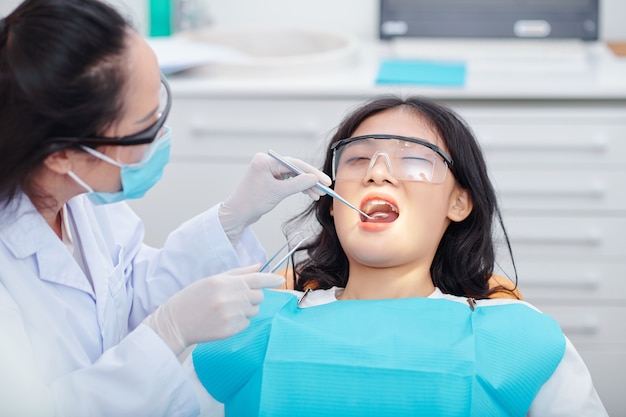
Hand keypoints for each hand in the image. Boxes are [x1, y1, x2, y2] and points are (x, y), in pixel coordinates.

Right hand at [143, 265, 284, 355]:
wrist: (175, 322)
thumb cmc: (193, 298)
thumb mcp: (212, 280)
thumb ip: (238, 273)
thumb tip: (259, 266)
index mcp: (225, 282)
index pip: (256, 279)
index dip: (271, 279)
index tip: (280, 280)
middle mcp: (230, 298)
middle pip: (259, 296)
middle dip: (252, 296)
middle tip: (234, 298)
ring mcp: (231, 315)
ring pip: (254, 310)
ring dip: (246, 309)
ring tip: (226, 309)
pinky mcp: (230, 330)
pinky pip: (246, 323)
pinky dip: (239, 321)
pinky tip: (223, 320)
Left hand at [219, 152, 330, 242]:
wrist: (238, 214)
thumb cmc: (252, 202)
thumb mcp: (278, 193)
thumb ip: (297, 184)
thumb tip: (314, 178)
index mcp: (265, 161)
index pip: (294, 164)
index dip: (311, 172)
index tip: (325, 180)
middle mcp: (266, 162)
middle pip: (294, 168)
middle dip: (310, 179)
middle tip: (325, 187)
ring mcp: (268, 170)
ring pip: (293, 175)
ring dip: (305, 184)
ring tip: (317, 194)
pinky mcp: (270, 179)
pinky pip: (288, 180)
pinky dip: (298, 187)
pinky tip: (308, 193)